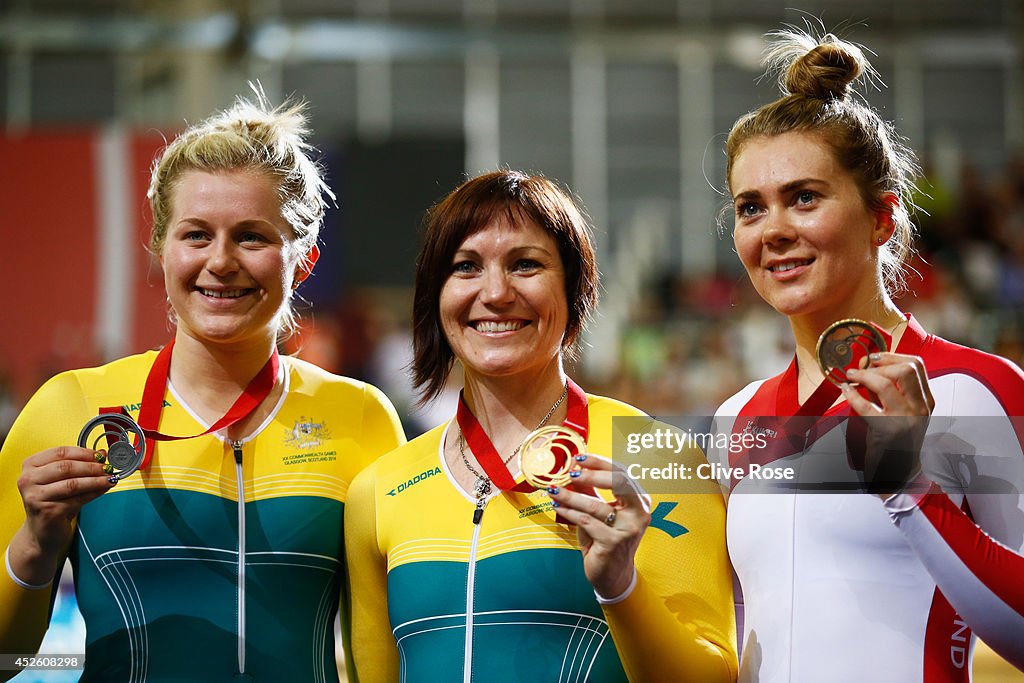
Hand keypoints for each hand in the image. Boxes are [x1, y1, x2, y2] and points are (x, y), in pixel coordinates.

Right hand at [11, 446, 114, 583]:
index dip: (84, 452)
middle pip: (66, 467)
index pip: (60, 452)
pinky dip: (94, 493)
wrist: (43, 531)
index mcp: (30, 466)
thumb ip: (80, 464)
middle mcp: (28, 480)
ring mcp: (35, 497)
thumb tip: (102, 453)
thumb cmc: (53, 502)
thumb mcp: (64, 479)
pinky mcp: (47, 511)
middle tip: (108, 467)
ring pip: (73, 483)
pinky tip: (104, 489)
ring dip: (96, 480)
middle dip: (92, 467)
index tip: (100, 455)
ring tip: (110, 478)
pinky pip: (77, 499)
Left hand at [546, 454, 651, 598]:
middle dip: (592, 474)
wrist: (613, 575)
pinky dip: (569, 512)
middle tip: (570, 473)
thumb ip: (590, 490)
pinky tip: (558, 507)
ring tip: (554, 491)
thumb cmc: (606, 540)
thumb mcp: (599, 512)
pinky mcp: (613, 542)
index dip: (600, 462)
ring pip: (596, 504)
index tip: (580, 458)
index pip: (623, 473)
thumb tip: (574, 467)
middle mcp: (639, 513)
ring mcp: (628, 529)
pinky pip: (586, 521)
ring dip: (571, 496)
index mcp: (640, 501)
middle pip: (619, 482)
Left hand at [843, 353, 934, 497]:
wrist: (898, 471)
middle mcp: (920, 408)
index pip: (917, 365)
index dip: (893, 356)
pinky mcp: (887, 431)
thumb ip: (889, 389)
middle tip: (861, 367)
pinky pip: (866, 406)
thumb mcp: (900, 410)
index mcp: (926, 400)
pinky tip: (846, 391)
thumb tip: (867, 364)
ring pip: (886, 384)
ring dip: (863, 375)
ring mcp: (906, 419)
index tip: (874, 358)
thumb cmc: (895, 439)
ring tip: (851, 376)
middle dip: (880, 363)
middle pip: (906, 370)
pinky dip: (852, 394)